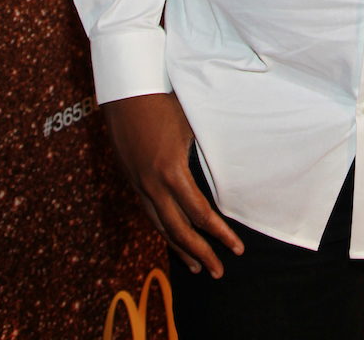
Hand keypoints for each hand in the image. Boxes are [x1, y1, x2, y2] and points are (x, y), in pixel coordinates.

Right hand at [103, 91, 243, 276]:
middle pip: (179, 231)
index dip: (220, 234)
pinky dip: (163, 230)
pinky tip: (172, 237)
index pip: (200, 214)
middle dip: (201, 254)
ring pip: (160, 226)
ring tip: (196, 267)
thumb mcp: (192, 124)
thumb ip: (207, 150)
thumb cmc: (165, 101)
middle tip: (219, 272)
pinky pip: (149, 213)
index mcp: (171, 171)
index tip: (237, 248)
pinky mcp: (132, 179)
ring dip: (180, 249)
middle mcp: (153, 184)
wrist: (127, 90)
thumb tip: (231, 167)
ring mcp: (139, 183)